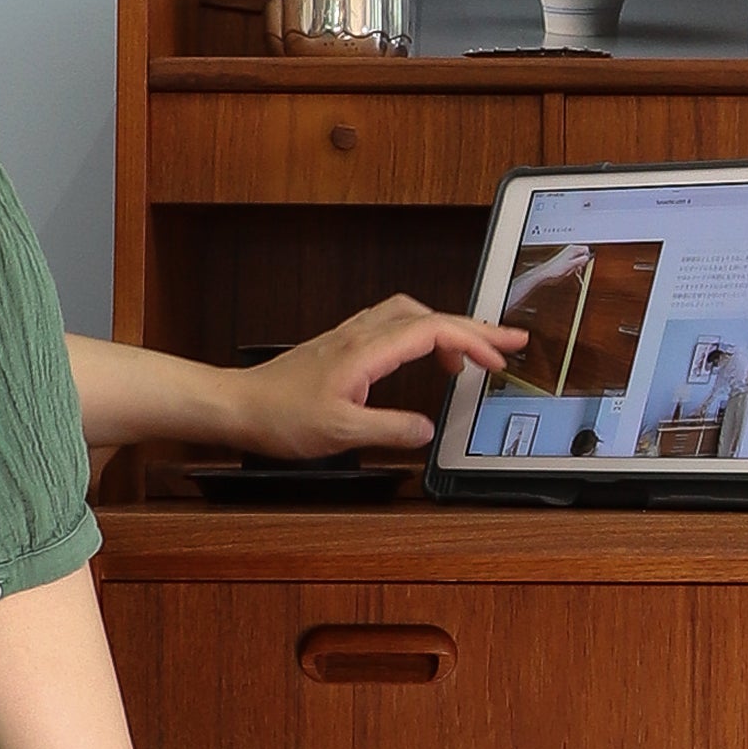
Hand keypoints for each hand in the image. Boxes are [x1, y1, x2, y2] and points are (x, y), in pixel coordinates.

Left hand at [230, 295, 527, 460]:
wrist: (238, 404)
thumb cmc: (279, 415)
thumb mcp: (340, 433)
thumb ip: (389, 430)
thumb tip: (426, 429)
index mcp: (366, 350)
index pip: (433, 330)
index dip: (472, 342)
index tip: (498, 360)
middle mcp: (361, 334)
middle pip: (430, 315)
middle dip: (474, 327)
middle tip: (509, 342)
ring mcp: (351, 336)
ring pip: (412, 315)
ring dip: (447, 328)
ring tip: (469, 356)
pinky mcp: (343, 344)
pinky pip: (394, 324)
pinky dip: (421, 333)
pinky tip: (423, 354)